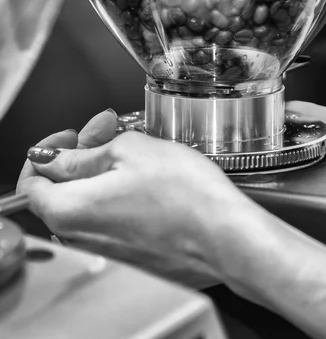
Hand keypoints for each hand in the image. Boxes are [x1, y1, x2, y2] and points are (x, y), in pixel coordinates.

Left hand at [17, 111, 267, 289]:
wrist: (228, 238)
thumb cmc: (187, 196)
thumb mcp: (131, 151)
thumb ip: (85, 153)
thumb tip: (59, 157)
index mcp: (68, 210)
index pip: (31, 180)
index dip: (50, 149)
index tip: (73, 136)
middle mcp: (81, 239)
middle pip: (62, 192)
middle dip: (82, 156)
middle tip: (110, 134)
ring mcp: (109, 252)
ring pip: (92, 206)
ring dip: (104, 175)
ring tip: (136, 155)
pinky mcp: (135, 258)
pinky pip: (115, 224)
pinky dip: (123, 199)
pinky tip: (149, 182)